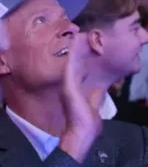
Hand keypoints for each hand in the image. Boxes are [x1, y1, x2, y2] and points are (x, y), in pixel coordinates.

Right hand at [60, 34, 103, 161]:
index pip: (79, 71)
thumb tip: (100, 88)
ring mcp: (67, 84)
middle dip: (77, 51)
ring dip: (74, 49)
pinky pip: (70, 66)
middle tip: (79, 36)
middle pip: (74, 64)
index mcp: (75, 89)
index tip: (86, 49)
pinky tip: (75, 43)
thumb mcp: (94, 104)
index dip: (82, 60)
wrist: (81, 131)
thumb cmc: (88, 122)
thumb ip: (95, 95)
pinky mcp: (68, 85)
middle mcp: (69, 85)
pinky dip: (73, 54)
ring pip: (71, 63)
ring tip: (76, 35)